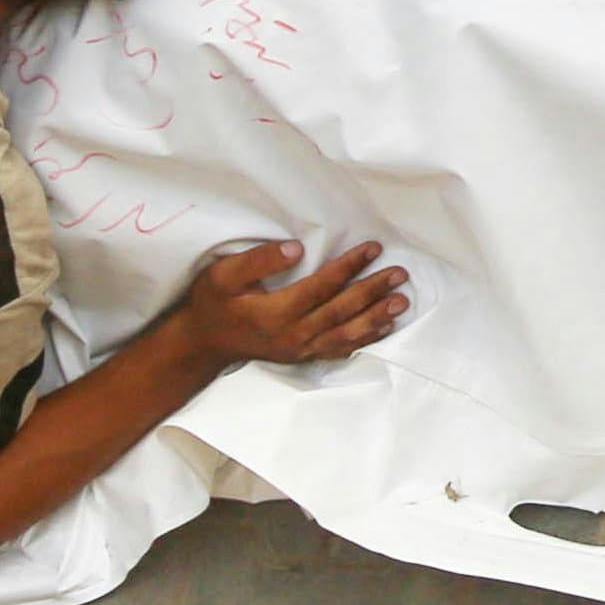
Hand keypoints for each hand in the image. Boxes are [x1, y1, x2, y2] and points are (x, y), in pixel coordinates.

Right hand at [177, 237, 407, 370]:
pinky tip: (383, 327)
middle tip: (399, 273)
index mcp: (276, 313)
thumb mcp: (223, 275)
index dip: (350, 266)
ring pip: (346, 334)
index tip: (374, 248)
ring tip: (402, 301)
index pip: (323, 287)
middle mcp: (293, 335)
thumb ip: (259, 260)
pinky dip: (364, 339)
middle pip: (341, 311)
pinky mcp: (302, 357)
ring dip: (376, 317)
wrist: (203, 343)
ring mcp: (300, 350)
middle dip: (373, 290)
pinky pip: (339, 349)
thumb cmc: (213, 303)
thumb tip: (296, 248)